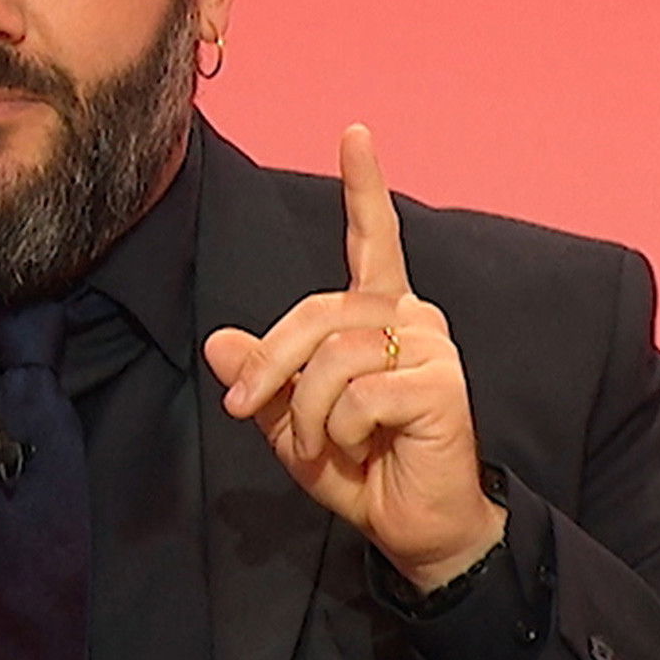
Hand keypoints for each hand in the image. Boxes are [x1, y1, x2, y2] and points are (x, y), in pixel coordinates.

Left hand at [200, 124, 505, 589]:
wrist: (414, 526)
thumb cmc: (360, 467)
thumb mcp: (293, 422)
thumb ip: (263, 379)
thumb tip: (218, 341)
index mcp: (379, 314)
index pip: (372, 240)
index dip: (363, 187)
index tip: (355, 132)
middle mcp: (411, 317)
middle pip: (315, 313)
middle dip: (269, 366)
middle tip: (244, 409)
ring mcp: (431, 347)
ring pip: (332, 357)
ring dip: (309, 414)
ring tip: (329, 445)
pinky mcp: (441, 384)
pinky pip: (360, 394)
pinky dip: (343, 432)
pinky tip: (367, 449)